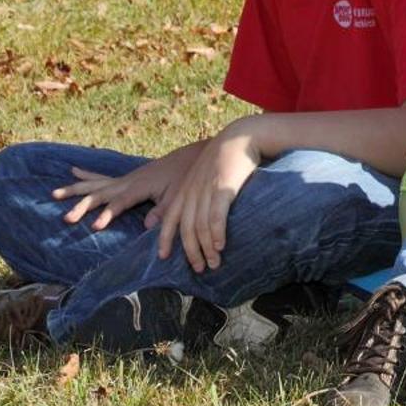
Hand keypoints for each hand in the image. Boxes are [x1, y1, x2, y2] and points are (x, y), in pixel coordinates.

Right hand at [52, 144, 198, 230]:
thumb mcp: (179, 196)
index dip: (107, 214)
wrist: (191, 157)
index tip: (95, 227)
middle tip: (66, 218)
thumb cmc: (186, 178)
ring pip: (96, 185)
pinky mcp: (128, 178)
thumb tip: (149, 226)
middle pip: (100, 194)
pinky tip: (73, 170)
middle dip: (83, 206)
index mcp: (140, 186)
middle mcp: (129, 181)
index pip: (120, 203)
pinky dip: (88, 175)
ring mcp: (126, 178)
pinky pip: (103, 178)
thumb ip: (165, 211)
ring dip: (76, 189)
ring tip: (54, 194)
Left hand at [156, 120, 264, 271]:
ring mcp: (207, 189)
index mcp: (186, 188)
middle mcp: (192, 191)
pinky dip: (217, 233)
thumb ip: (197, 193)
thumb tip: (196, 214)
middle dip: (190, 252)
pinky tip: (220, 246)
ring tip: (214, 264)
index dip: (165, 239)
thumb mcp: (204, 174)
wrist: (242, 136)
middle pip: (186, 228)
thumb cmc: (225, 158)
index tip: (163, 257)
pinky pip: (217, 216)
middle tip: (199, 269)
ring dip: (206, 249)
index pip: (170, 218)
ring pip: (201, 226)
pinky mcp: (224, 187)